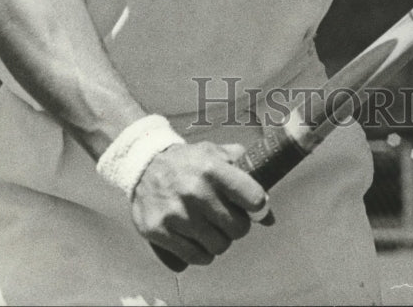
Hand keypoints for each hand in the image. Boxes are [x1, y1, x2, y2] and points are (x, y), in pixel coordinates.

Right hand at [131, 141, 269, 267]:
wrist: (144, 165)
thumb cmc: (189, 162)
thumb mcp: (216, 154)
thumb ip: (246, 174)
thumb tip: (268, 214)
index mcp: (212, 168)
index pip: (253, 197)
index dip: (259, 206)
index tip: (255, 207)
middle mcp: (195, 191)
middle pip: (238, 228)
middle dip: (237, 226)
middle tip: (227, 218)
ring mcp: (176, 213)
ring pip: (218, 246)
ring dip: (218, 240)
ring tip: (209, 227)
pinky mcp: (159, 231)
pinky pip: (194, 257)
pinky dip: (200, 253)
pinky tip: (195, 237)